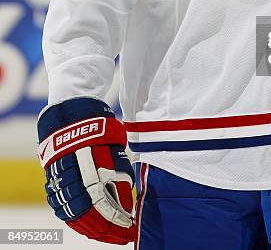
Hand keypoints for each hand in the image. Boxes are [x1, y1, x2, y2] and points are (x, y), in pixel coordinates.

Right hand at [38, 97, 136, 243]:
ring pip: (76, 219)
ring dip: (92, 229)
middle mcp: (74, 188)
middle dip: (108, 232)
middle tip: (122, 236)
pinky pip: (65, 212)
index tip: (131, 229)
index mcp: (91, 180)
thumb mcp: (116, 155)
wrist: (72, 120)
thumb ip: (120, 181)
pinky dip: (78, 222)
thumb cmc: (99, 135)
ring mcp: (61, 188)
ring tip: (108, 234)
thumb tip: (124, 206)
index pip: (107, 213)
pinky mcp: (53, 186)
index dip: (119, 224)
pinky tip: (89, 225)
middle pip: (91, 222)